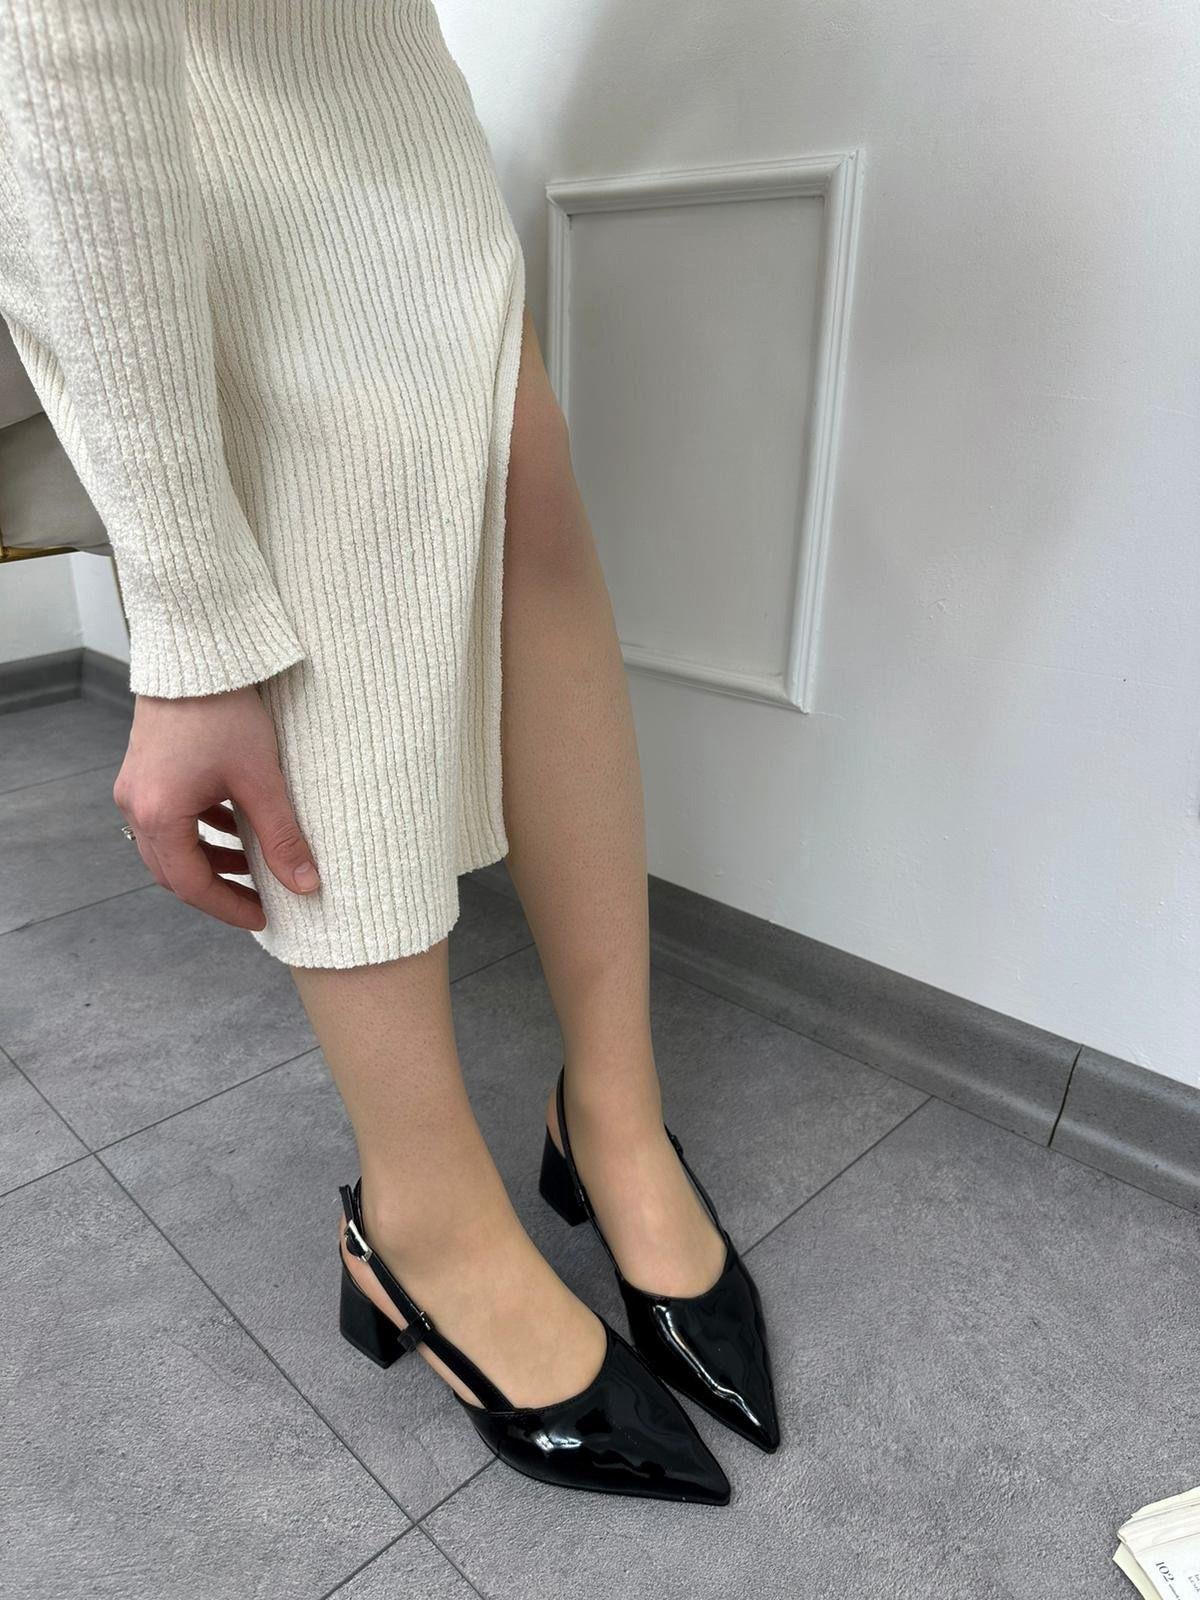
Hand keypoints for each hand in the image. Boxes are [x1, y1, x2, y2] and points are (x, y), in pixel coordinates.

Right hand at [113, 685, 319, 931]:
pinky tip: (236, 824)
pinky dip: (201, 831)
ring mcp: (137, 787)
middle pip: (173, 871)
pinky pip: (169, 818)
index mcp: (160, 815)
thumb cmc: (226, 711)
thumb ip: (283, 836)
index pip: (192, 884)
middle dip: (217, 890)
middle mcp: (137, 805)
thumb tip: (306, 885)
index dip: (228, 908)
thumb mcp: (261, 779)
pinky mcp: (146, 770)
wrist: (195, 651)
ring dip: (209, 860)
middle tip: (259, 901)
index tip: (263, 919)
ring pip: (170, 845)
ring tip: (253, 865)